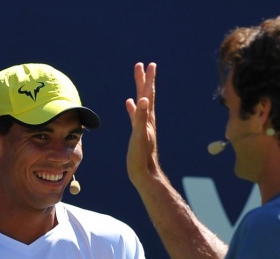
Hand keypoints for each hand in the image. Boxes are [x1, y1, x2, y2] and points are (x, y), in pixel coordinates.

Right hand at [125, 62, 158, 186]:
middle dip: (144, 80)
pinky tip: (129, 104)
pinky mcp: (138, 132)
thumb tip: (143, 99)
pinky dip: (133, 107)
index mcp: (148, 118)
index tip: (150, 64)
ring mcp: (143, 125)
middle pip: (146, 95)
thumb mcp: (140, 135)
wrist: (144, 173)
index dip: (148, 79)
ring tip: (137, 80)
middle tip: (142, 65)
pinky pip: (135, 115)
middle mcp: (148, 119)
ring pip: (141, 103)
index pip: (148, 94)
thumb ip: (141, 117)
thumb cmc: (141, 156)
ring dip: (139, 91)